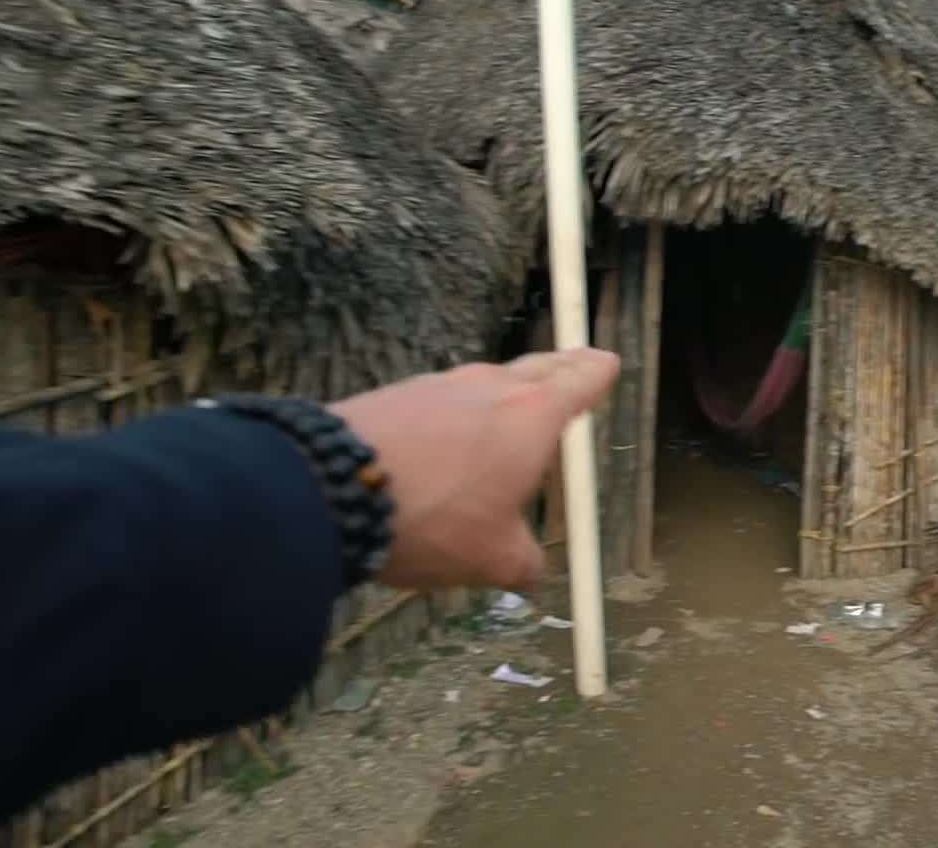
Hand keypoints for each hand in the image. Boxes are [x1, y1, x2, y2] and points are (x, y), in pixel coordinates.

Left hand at [330, 348, 621, 591]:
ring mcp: (440, 385)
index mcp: (533, 416)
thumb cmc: (434, 519)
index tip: (608, 363)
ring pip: (486, 383)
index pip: (582, 380)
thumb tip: (531, 573)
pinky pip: (441, 400)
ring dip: (501, 395)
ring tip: (504, 420)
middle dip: (560, 369)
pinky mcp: (396, 395)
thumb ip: (523, 563)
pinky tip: (442, 444)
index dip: (599, 373)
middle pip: (539, 367)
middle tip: (573, 369)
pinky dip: (453, 415)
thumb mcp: (491, 558)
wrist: (329, 489)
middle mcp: (493, 388)